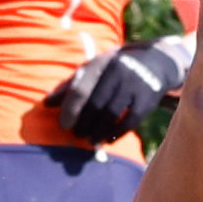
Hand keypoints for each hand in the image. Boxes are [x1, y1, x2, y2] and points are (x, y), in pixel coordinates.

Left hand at [43, 44, 176, 145]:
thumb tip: (47, 104)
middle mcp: (118, 71)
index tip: (64, 125)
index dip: (70, 109)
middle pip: (95, 104)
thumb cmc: (115, 69)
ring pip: (111, 114)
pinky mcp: (148, 98)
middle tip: (77, 134)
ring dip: (98, 131)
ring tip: (90, 140)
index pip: (80, 89)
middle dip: (84, 123)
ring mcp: (135, 84)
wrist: (155, 62)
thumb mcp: (94, 69)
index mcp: (100, 63)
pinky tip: (108, 139)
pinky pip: (130, 121)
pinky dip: (117, 133)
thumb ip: (71, 85)